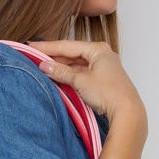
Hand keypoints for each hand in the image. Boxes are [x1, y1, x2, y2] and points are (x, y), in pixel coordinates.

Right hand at [28, 39, 145, 122]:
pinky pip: (82, 73)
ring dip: (61, 67)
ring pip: (76, 64)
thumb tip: (44, 66)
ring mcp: (103, 67)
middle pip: (72, 54)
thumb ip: (60, 72)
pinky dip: (70, 75)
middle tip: (34, 58)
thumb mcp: (80, 80)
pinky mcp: (103, 80)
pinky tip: (58, 78)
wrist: (127, 112)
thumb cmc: (109, 93)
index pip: (67, 46)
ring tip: (43, 69)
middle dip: (53, 57)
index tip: (31, 47)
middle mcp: (102, 55)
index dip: (47, 47)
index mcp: (98, 49)